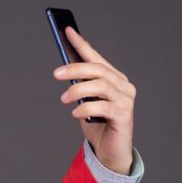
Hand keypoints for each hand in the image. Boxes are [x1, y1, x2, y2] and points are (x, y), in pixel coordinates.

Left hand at [53, 26, 136, 174]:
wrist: (109, 151)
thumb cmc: (97, 123)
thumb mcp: (84, 101)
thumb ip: (79, 86)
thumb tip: (63, 71)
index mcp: (113, 78)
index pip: (96, 57)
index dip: (81, 44)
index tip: (66, 31)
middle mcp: (123, 85)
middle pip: (98, 70)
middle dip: (75, 69)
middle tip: (56, 74)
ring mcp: (126, 100)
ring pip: (101, 85)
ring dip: (78, 90)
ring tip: (63, 100)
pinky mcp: (124, 115)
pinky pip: (104, 106)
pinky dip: (86, 107)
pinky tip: (75, 113)